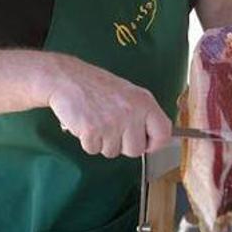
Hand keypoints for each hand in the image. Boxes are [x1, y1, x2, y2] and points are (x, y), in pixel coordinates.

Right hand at [46, 56, 171, 158]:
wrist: (67, 79)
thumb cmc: (97, 86)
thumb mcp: (129, 93)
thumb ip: (143, 114)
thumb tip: (155, 138)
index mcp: (144, 102)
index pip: (163, 134)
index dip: (154, 143)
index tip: (146, 142)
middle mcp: (131, 113)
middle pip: (136, 150)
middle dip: (123, 144)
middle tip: (112, 127)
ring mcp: (112, 123)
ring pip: (113, 152)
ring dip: (104, 142)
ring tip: (97, 120)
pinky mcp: (92, 132)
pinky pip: (94, 150)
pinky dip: (88, 141)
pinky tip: (86, 123)